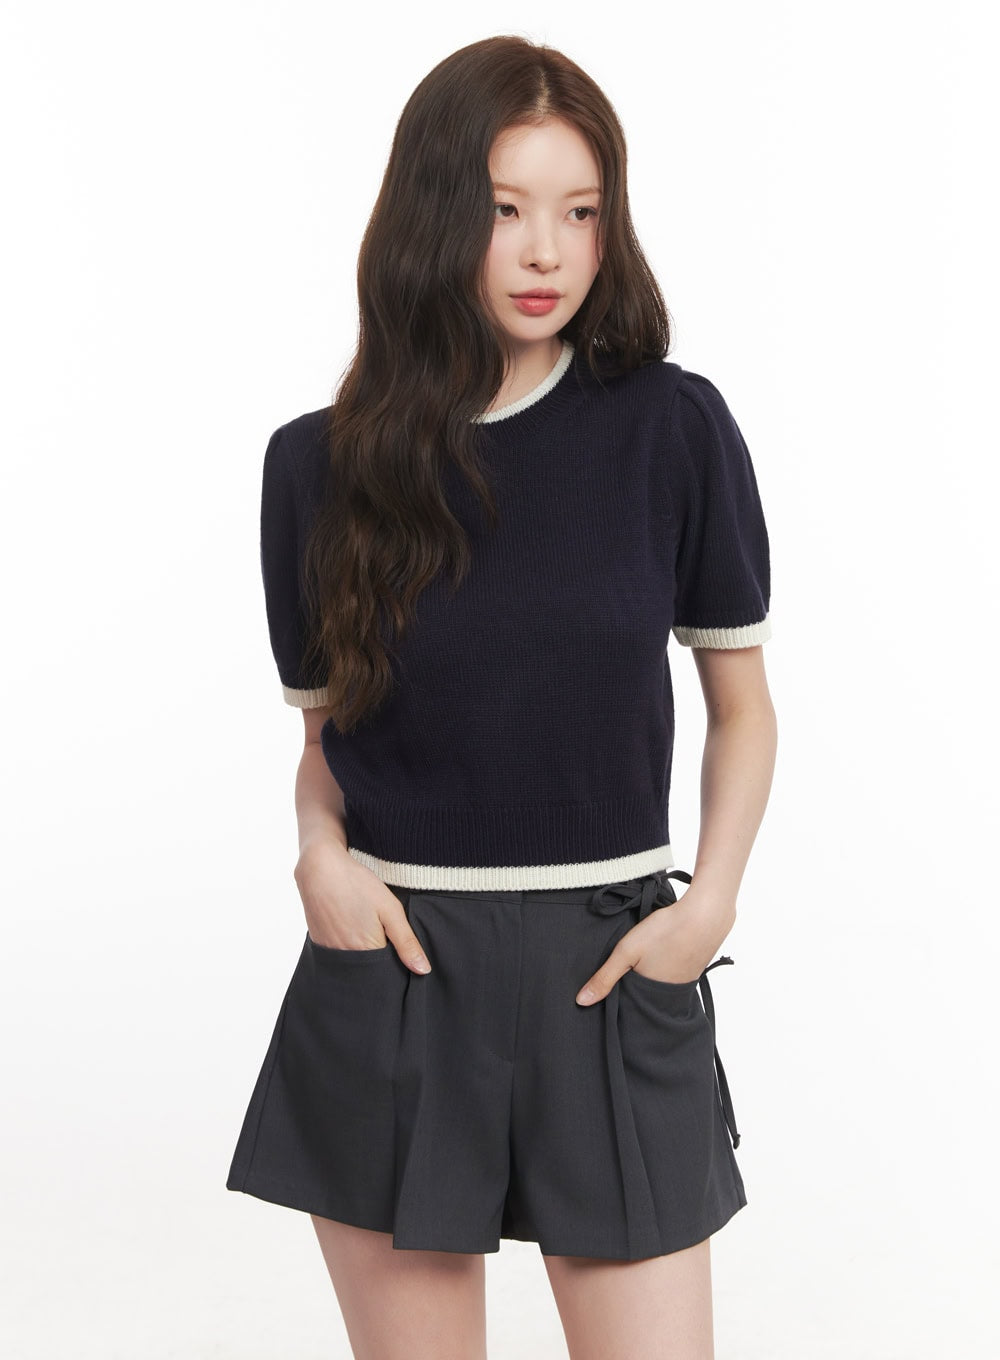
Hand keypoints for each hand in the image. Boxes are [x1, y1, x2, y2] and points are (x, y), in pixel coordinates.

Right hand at [294, 840, 431, 975]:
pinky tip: (349, 925)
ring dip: (362, 952)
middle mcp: (346, 958)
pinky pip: (338, 955)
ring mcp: (330, 952)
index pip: (387, 972)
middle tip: (379, 929)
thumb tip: (423, 970)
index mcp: (367, 951)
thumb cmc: (357, 885)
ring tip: (363, 924)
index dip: (396, 962)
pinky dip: (346, 946)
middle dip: (379, 959)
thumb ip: (406, 942)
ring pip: (354, 963)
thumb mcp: (390, 909)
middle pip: (369, 971)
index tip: (396, 945)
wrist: (320, 868)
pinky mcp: (318, 944)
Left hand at [575, 885, 734, 1004]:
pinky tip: (662, 952)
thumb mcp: (627, 951)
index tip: (608, 991)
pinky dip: (665, 966)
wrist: (706, 914)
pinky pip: (674, 974)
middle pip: (646, 997)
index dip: (619, 999)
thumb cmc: (666, 931)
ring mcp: (686, 983)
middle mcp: (672, 996)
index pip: (631, 1007)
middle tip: (627, 969)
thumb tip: (581, 1001)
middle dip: (634, 987)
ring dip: (651, 975)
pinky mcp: (695, 969)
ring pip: (660, 984)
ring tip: (644, 959)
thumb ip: (604, 977)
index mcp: (653, 996)